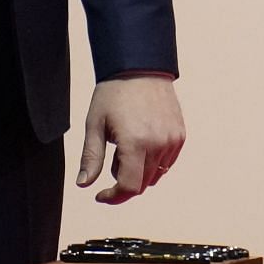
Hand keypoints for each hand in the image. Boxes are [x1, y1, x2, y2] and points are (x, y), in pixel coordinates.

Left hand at [78, 74, 185, 204]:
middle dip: (124, 180)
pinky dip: (153, 162)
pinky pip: (167, 162)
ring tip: (127, 145)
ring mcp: (172, 140)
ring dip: (139, 171)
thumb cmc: (113, 94)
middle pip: (142, 184)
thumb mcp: (95, 125)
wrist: (141, 67)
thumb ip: (91, 158)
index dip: (114, 197)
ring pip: (156, 175)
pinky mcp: (180, 135)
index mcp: (135, 143)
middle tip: (112, 155)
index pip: (129, 187)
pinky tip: (142, 141)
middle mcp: (158, 144)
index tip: (101, 195)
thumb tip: (83, 185)